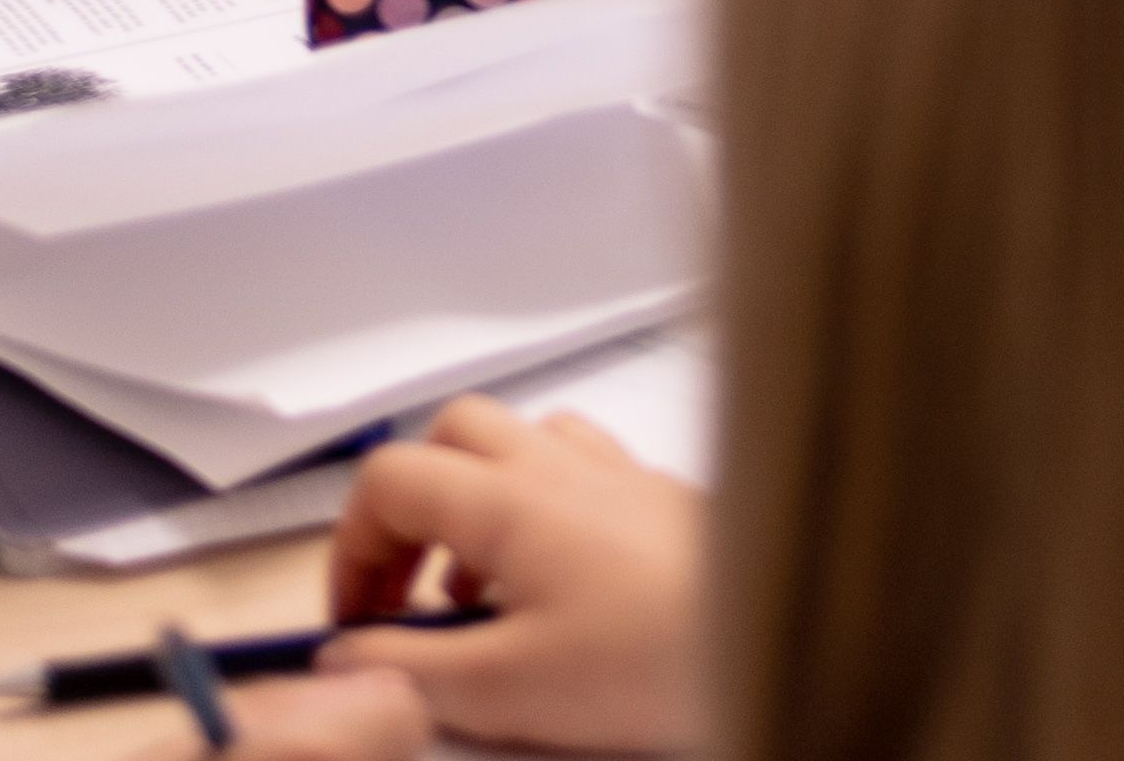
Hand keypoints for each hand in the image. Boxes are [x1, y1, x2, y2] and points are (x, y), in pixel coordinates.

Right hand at [218, 399, 707, 755]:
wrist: (781, 637)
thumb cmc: (650, 657)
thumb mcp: (504, 688)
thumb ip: (410, 668)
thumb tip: (343, 656)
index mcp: (510, 497)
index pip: (390, 480)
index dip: (351, 550)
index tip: (356, 623)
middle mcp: (563, 464)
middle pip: (453, 435)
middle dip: (411, 508)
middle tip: (408, 594)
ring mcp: (620, 474)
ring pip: (522, 444)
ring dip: (479, 506)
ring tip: (481, 599)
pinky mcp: (663, 500)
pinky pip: (582, 472)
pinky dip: (544, 512)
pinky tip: (557, 586)